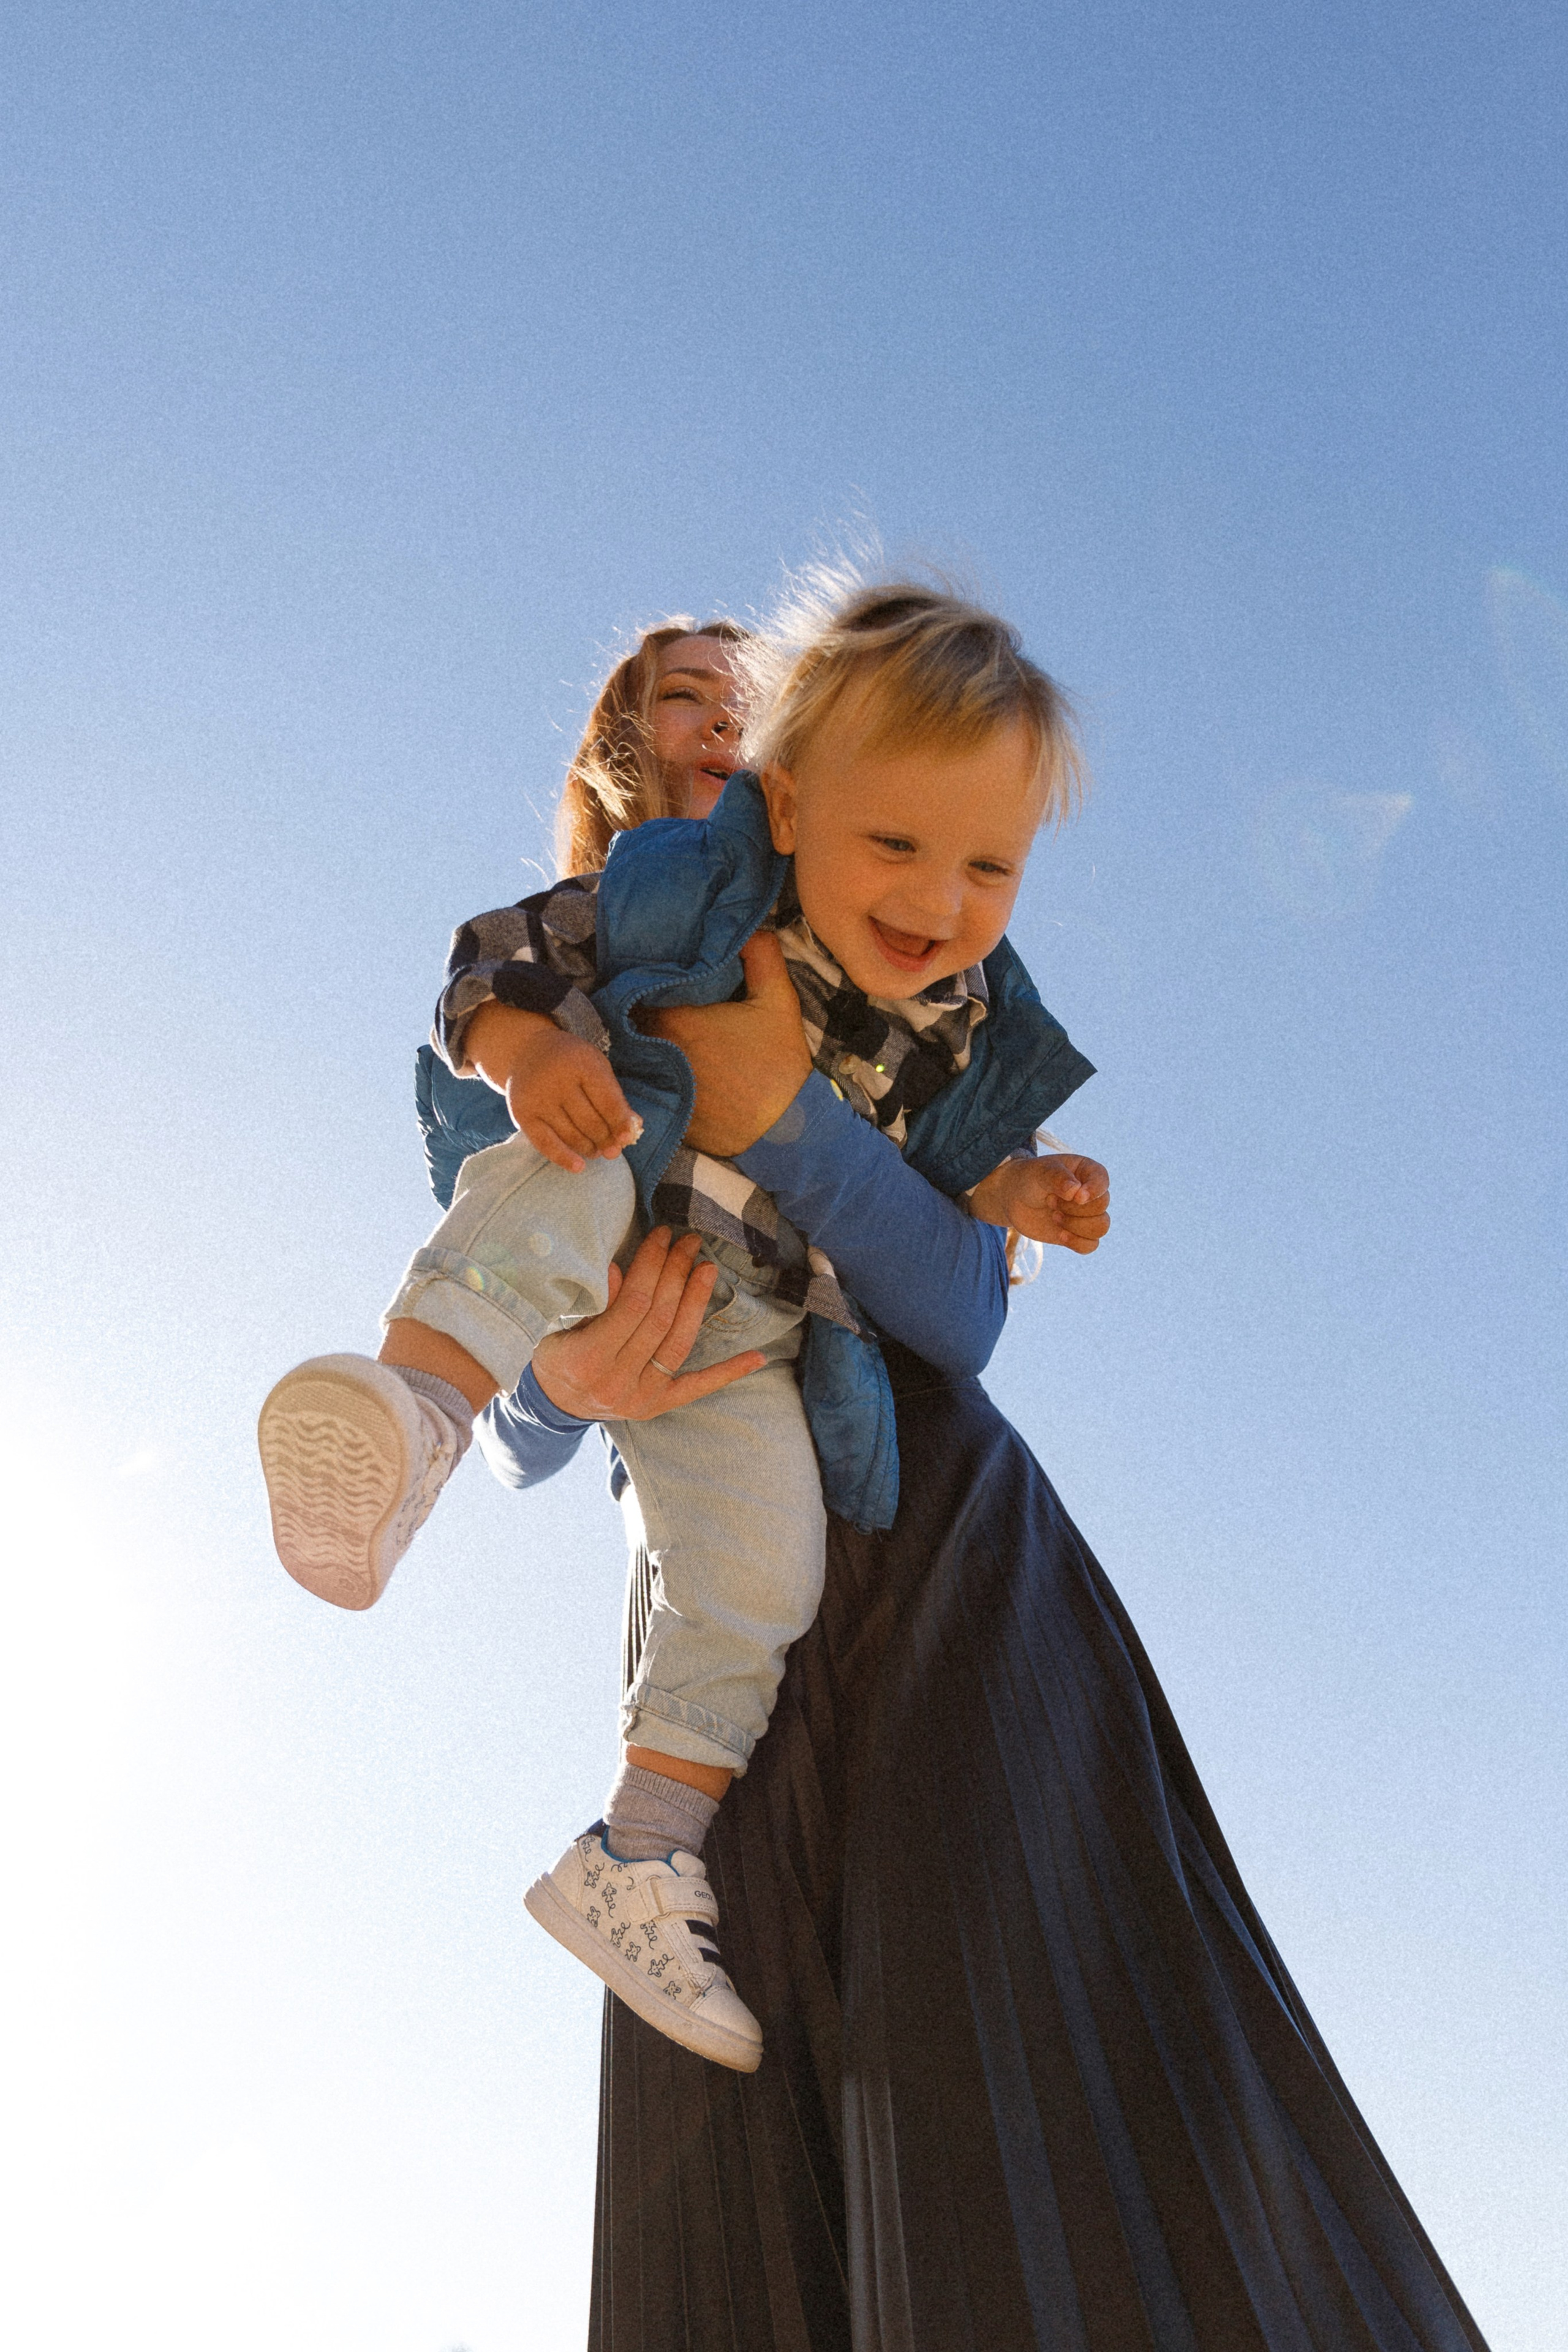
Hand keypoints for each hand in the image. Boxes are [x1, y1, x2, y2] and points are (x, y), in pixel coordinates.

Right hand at [465, 1000, 639, 1173]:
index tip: (628, 1138)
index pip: (607, 1101)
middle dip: (605, 1139)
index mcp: (581, 1063)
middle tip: (613, 1150)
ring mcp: (538, 1098)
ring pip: (571, 1135)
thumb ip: (614, 1097)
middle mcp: (557, 1080)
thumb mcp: (596, 1068)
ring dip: (589, 1148)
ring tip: (597, 1151)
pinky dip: (564, 1158)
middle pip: (590, 1121)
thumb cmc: (571, 1063)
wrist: (527, 1051)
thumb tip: (634, 1127)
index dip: (620, 1122)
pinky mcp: (522, 1114)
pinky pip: (545, 1143)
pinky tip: (579, 1166)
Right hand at [530, 1227, 765, 1420]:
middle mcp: (617, 1381)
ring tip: (708, 1267)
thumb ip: (592, 1303)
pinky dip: (728, 1372)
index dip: (651, 1266)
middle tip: (688, 1242)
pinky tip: (757, 1357)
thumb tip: (617, 1268)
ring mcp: (642, 1396)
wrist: (555, 1404)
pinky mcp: (660, 1404)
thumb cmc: (554, 1355)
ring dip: (697, 1302)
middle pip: (658, 1319)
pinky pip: (698, 1387)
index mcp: (587, 1359)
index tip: (660, 1237)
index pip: (632, 1305)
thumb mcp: (559, 1326)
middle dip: (675, 1273)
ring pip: (679, 1343)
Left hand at [640, 931, 812, 1155]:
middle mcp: (656, 1051)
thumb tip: (750, 927)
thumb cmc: (779, 1063)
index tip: (651, 978)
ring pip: (634, 1055)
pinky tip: (662, 1069)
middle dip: (637, 1011)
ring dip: (639, 1044)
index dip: (643, 982)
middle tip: (648, 1002)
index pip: (639, 990)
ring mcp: (656, 1084)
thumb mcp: (779, 1001)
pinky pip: (644, 1085)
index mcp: (676, 1018)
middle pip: (630, 1023)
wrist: (785, 1129)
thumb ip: (762, 956)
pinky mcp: (663, 1110)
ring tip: (653, 1035)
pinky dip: (647, 1075)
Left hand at [968, 1153, 1110, 1253]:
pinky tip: (1060, 1235)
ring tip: (1053, 1215)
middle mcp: (1091, 1193)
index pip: (1102, 1180)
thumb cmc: (1029, 1179)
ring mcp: (1086, 1215)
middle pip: (1101, 1206)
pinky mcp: (1078, 1234)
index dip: (1094, 1191)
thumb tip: (1076, 1192)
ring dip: (1075, 1225)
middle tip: (1050, 1200)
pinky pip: (1091, 1245)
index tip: (1075, 1196)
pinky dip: (1077, 1243)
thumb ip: (1057, 1177)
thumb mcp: (1039, 1172)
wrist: (1013, 1199)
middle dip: (1073, 1208)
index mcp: (1087, 1171)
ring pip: (1101, 1227)